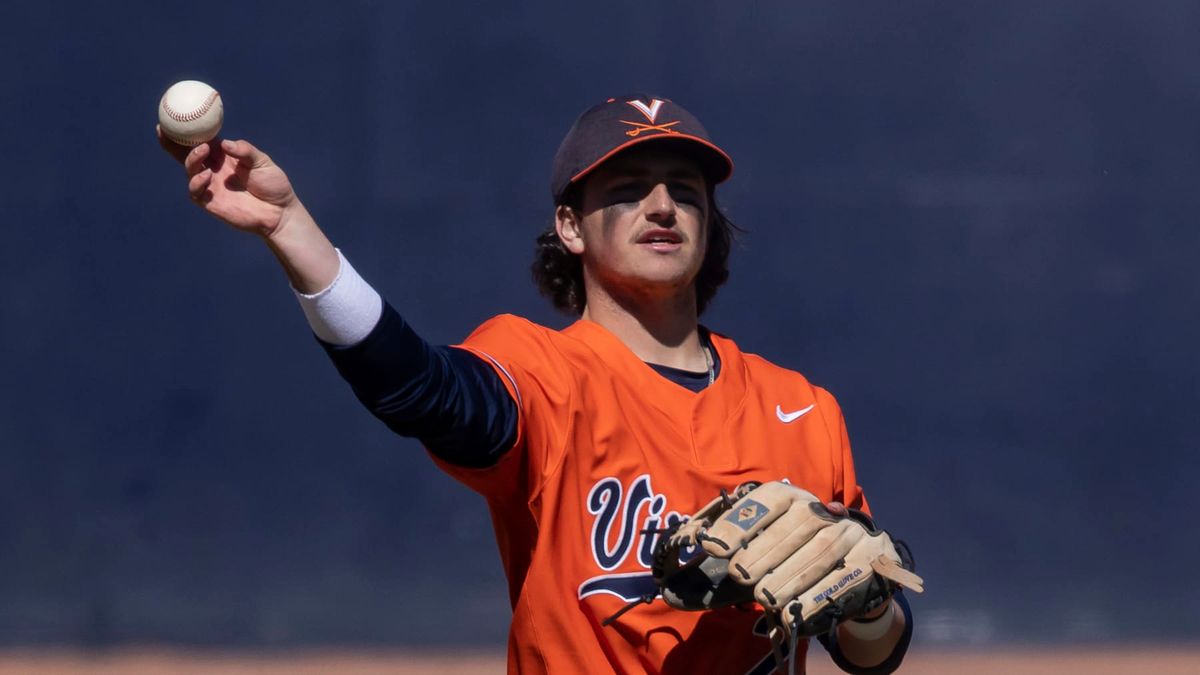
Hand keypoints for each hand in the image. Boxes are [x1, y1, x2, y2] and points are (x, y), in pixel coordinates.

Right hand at [158, 127, 298, 237]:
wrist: (280, 212)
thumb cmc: (273, 184)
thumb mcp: (262, 162)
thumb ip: (245, 151)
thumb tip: (226, 144)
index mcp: (224, 156)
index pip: (201, 140)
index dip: (186, 131)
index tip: (173, 116)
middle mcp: (214, 169)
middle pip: (186, 154)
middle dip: (172, 143)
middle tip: (167, 130)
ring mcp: (211, 186)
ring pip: (190, 170)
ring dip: (192, 159)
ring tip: (202, 151)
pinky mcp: (211, 203)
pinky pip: (195, 192)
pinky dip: (197, 182)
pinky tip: (206, 175)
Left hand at [694, 482, 922, 635]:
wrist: (853, 572)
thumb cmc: (792, 562)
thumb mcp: (760, 555)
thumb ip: (725, 568)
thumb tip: (673, 590)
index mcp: (793, 498)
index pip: (768, 499)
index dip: (741, 520)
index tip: (713, 545)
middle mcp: (824, 510)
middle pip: (796, 524)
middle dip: (765, 550)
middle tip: (740, 574)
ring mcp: (852, 533)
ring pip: (821, 551)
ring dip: (791, 575)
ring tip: (765, 597)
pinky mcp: (874, 559)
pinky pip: (847, 577)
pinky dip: (819, 596)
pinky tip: (796, 612)